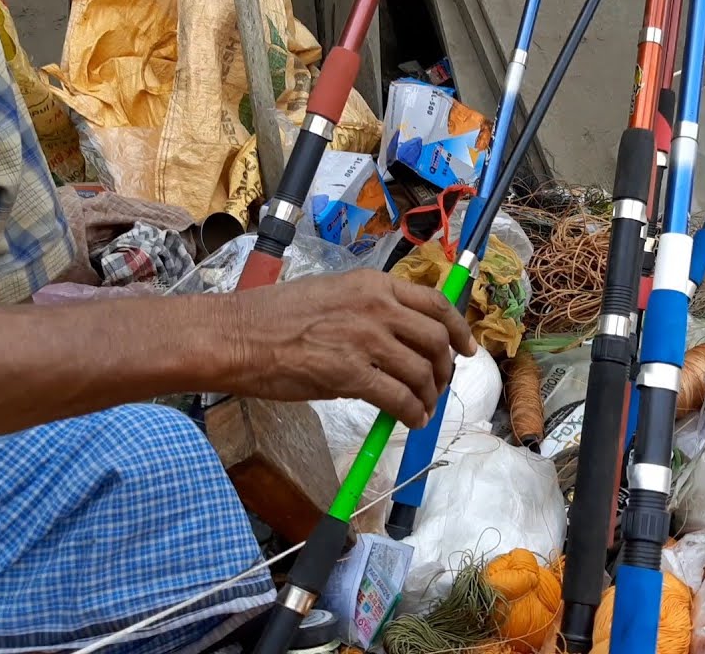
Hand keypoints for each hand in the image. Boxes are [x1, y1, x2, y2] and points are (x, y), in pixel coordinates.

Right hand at [224, 269, 476, 427]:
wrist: (238, 336)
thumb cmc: (274, 317)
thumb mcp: (331, 294)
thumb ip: (368, 310)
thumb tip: (396, 340)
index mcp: (373, 284)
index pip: (435, 302)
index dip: (458, 329)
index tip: (466, 347)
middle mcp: (377, 307)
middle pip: (436, 340)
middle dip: (445, 368)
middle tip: (440, 384)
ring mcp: (366, 340)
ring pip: (422, 372)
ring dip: (429, 395)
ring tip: (423, 408)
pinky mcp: (351, 374)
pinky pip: (399, 398)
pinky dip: (412, 414)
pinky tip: (410, 421)